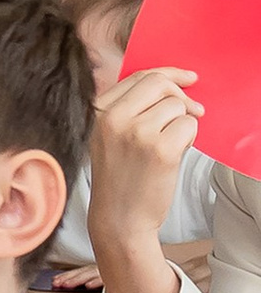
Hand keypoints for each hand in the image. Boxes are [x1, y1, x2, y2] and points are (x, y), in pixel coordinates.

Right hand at [87, 63, 200, 267]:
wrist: (119, 219)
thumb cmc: (119, 178)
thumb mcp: (108, 136)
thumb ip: (129, 108)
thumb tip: (170, 83)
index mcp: (98, 111)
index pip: (138, 75)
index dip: (168, 74)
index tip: (187, 78)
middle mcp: (113, 117)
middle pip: (160, 84)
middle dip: (182, 96)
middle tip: (193, 112)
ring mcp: (136, 133)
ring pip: (177, 106)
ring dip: (182, 123)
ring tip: (170, 145)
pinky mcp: (160, 150)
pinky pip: (188, 126)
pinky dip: (188, 139)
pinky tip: (175, 154)